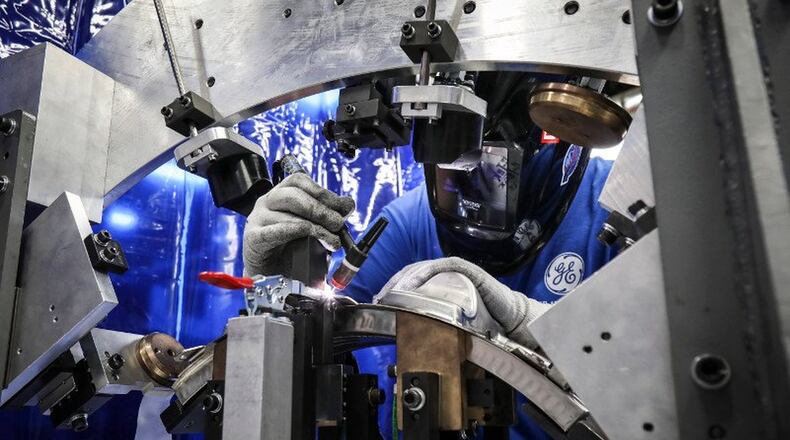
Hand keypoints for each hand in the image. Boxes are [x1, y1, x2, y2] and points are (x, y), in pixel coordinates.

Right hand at [243, 173, 354, 275]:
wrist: (270, 275)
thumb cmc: (292, 249)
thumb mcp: (313, 229)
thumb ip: (328, 216)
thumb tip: (348, 204)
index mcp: (281, 194)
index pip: (299, 181)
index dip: (322, 191)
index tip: (342, 206)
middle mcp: (267, 202)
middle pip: (293, 195)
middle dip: (320, 209)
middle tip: (338, 224)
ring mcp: (257, 219)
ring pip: (285, 214)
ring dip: (314, 226)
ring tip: (331, 240)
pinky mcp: (253, 238)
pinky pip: (275, 231)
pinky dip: (296, 233)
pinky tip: (312, 240)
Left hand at [375, 257, 550, 347]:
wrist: (511, 319)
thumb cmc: (483, 321)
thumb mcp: (450, 321)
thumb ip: (433, 321)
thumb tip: (406, 334)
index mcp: (438, 283)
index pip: (409, 279)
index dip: (392, 286)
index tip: (379, 300)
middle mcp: (445, 273)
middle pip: (412, 271)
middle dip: (394, 282)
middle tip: (382, 296)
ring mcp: (455, 269)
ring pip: (424, 267)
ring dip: (406, 278)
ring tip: (394, 291)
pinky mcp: (467, 269)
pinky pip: (443, 266)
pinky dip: (428, 272)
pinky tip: (416, 284)